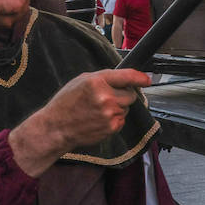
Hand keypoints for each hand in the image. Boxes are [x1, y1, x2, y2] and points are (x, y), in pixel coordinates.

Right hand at [8, 68, 149, 175]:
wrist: (56, 128)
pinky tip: (99, 119)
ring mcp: (110, 114)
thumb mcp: (81, 81)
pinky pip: (122, 120)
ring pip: (126, 107)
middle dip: (123, 95)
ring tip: (98, 110)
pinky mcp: (112, 127)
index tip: (147, 79)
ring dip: (118, 107)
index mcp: (97, 81)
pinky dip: (114, 119)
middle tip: (107, 98)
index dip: (140, 77)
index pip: (126, 76)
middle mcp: (106, 97)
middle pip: (131, 94)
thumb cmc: (66, 103)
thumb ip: (104, 78)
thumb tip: (124, 79)